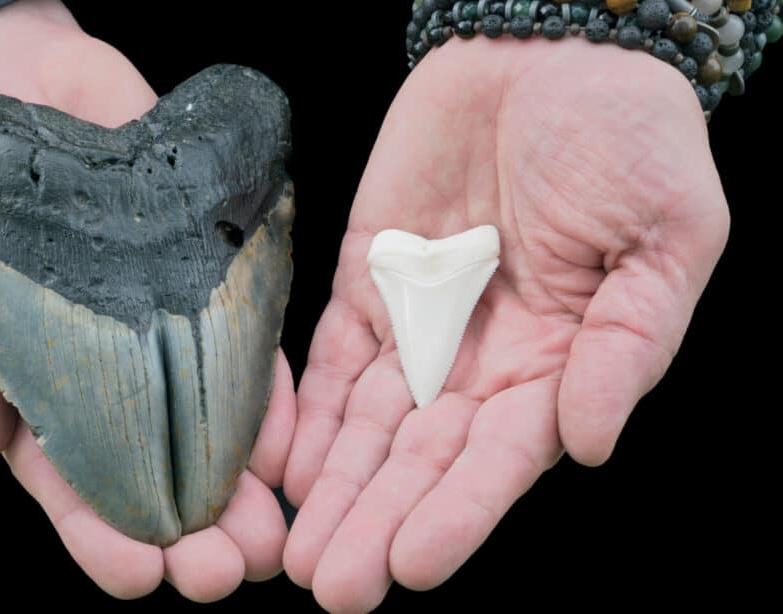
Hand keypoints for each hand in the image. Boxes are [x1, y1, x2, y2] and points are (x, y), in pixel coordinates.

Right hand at [0, 0, 294, 600]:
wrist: (1, 67)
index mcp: (25, 381)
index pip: (64, 479)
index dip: (97, 534)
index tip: (138, 578)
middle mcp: (103, 366)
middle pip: (150, 470)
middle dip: (187, 532)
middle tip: (226, 574)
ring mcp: (157, 320)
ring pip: (207, 420)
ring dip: (242, 485)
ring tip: (273, 537)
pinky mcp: (201, 268)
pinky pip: (242, 338)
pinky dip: (268, 392)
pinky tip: (291, 442)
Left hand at [282, 38, 728, 611]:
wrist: (549, 54)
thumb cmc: (629, 139)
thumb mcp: (663, 237)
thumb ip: (626, 343)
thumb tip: (587, 443)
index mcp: (558, 363)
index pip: (501, 458)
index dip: (459, 513)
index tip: (412, 565)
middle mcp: (482, 362)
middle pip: (422, 460)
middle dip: (377, 523)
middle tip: (332, 586)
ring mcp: (419, 324)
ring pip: (368, 426)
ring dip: (334, 489)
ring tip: (297, 553)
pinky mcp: (366, 282)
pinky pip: (331, 360)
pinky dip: (305, 414)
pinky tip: (281, 469)